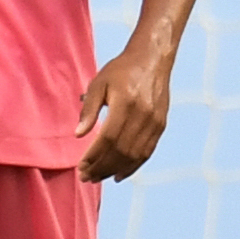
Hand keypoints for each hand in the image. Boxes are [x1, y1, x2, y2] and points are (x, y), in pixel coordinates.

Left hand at [75, 46, 172, 182]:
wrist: (152, 60)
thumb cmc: (121, 70)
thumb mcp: (99, 83)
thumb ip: (89, 109)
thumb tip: (78, 134)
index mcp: (126, 102)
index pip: (108, 138)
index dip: (94, 155)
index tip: (81, 167)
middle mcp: (143, 115)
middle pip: (121, 150)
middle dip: (102, 167)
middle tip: (86, 177)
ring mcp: (154, 122)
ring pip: (134, 155)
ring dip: (115, 169)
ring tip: (98, 178)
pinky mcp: (161, 126)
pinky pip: (146, 152)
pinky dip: (132, 166)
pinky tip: (119, 174)